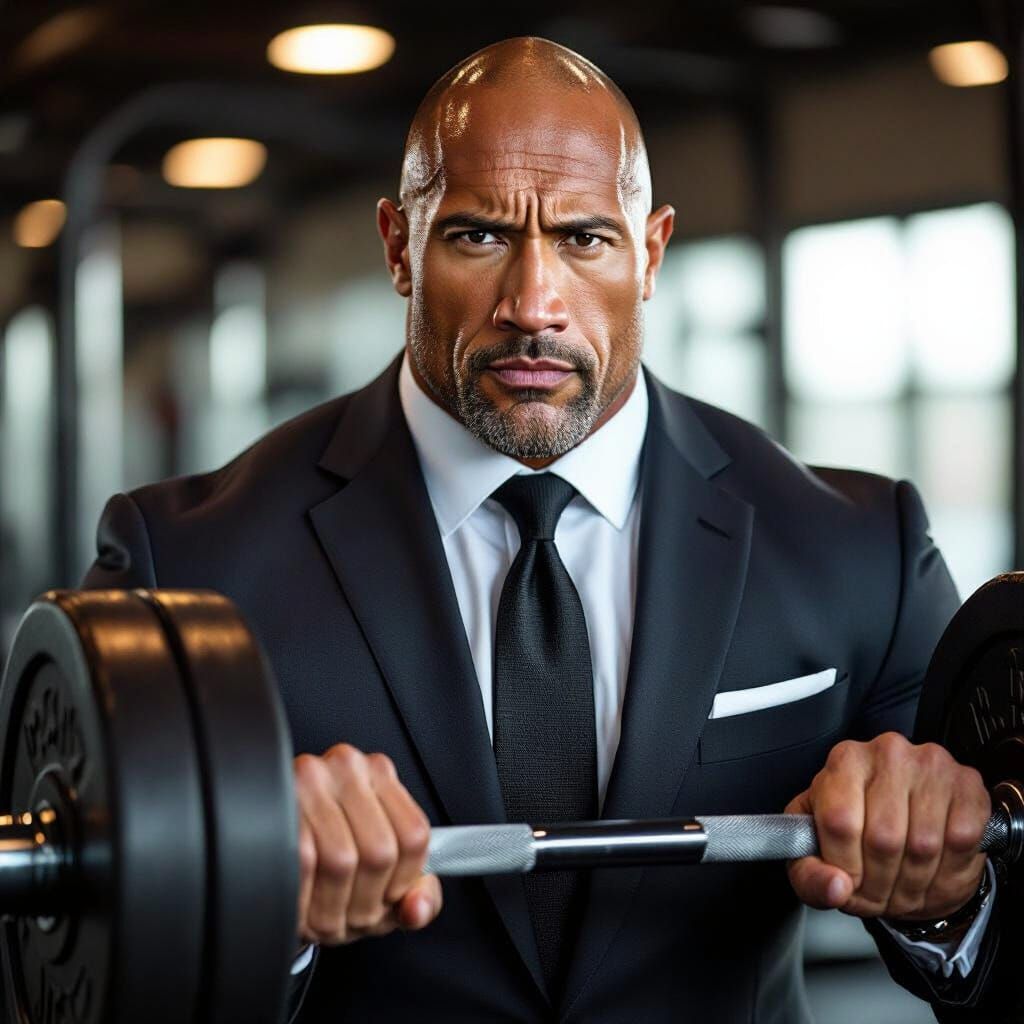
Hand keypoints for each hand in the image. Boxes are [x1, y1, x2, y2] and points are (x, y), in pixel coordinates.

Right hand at [294, 743, 441, 943]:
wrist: (268, 850)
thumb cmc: (330, 860)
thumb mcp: (384, 878)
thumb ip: (419, 895)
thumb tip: (417, 909)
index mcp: (380, 774)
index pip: (414, 836)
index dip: (402, 882)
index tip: (386, 896)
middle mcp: (346, 766)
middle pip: (379, 852)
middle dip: (365, 901)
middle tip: (350, 913)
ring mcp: (307, 781)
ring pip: (341, 860)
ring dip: (334, 906)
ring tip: (326, 912)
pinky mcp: (274, 806)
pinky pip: (302, 864)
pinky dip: (305, 900)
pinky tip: (303, 905)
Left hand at [784, 732, 989, 921]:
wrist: (903, 830)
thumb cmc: (854, 834)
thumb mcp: (814, 856)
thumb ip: (811, 877)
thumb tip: (835, 887)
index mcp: (843, 762)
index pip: (840, 822)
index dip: (846, 866)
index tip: (847, 880)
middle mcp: (887, 753)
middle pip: (884, 838)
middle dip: (881, 882)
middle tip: (877, 890)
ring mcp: (931, 765)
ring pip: (925, 844)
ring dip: (915, 882)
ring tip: (902, 882)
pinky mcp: (968, 783)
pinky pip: (962, 839)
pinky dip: (949, 868)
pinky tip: (933, 867)